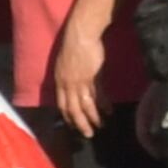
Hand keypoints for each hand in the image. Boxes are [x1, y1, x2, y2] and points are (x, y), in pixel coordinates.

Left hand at [50, 17, 109, 133]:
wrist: (81, 34)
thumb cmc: (73, 45)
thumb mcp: (64, 64)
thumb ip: (67, 77)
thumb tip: (72, 86)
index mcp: (60, 81)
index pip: (62, 104)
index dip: (67, 116)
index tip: (72, 124)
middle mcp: (68, 84)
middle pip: (73, 109)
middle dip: (80, 124)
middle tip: (88, 134)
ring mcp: (80, 82)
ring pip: (86, 105)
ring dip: (93, 118)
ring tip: (100, 127)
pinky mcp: (93, 77)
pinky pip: (98, 95)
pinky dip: (103, 104)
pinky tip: (108, 112)